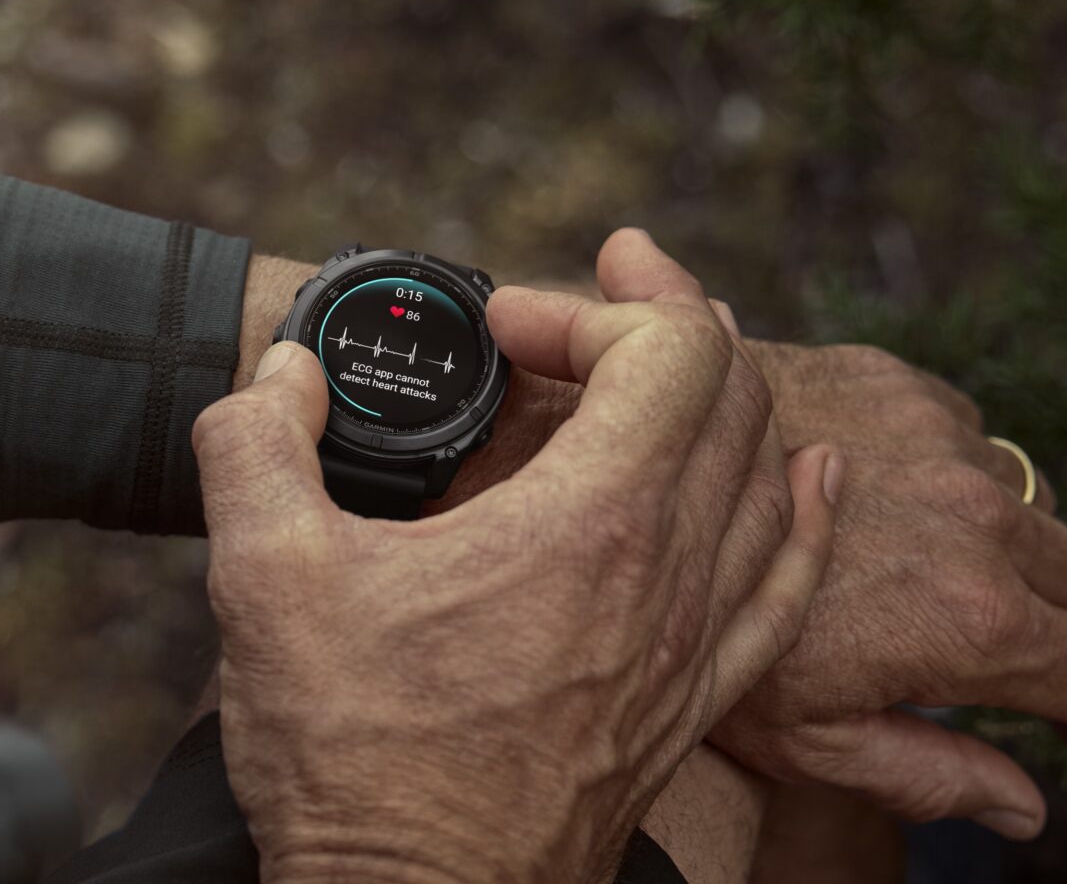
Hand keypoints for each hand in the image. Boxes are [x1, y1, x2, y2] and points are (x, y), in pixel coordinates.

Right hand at [193, 230, 839, 883]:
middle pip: (733, 395)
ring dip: (719, 402)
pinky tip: (808, 480)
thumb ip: (257, 439)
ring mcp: (693, 647)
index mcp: (590, 525)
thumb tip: (280, 374)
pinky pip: (791, 585)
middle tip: (577, 320)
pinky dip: (803, 513)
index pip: (672, 348)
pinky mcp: (691, 706)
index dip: (589, 308)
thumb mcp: (264, 576)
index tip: (503, 333)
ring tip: (660, 367)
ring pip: (768, 478)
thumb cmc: (351, 758)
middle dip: (660, 324)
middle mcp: (670, 577)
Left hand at [708, 342, 1066, 838]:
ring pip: (1036, 500)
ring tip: (917, 567)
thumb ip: (929, 775)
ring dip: (1003, 536)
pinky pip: (970, 430)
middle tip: (999, 647)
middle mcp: (982, 517)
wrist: (629, 480)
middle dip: (1066, 619)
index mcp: (976, 619)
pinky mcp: (897, 380)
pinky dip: (946, 467)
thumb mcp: (805, 736)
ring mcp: (943, 438)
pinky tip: (873, 497)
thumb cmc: (701, 633)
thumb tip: (1028, 808)